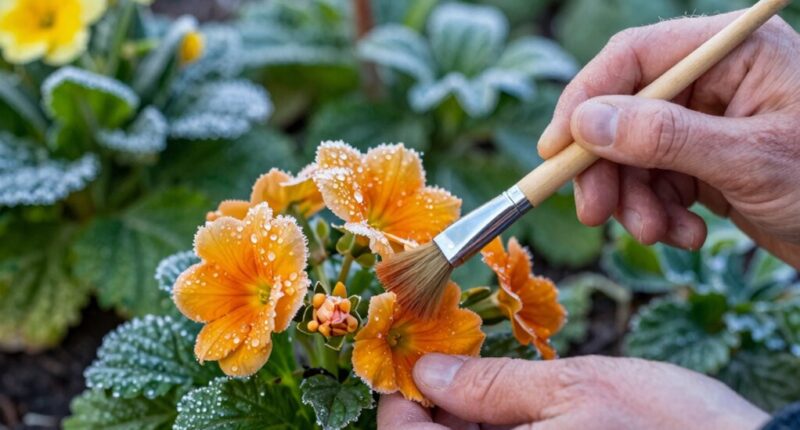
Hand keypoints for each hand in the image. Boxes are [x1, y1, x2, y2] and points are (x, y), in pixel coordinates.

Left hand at [378, 354, 768, 428]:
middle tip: (443, 353)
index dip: (398, 403)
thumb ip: (491, 385)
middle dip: (431, 406)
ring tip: (476, 367)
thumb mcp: (572, 388)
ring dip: (462, 417)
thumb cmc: (666, 427)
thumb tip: (430, 370)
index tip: (405, 361)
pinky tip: (509, 400)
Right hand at [537, 11, 799, 267]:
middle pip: (626, 110)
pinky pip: (657, 180)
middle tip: (596, 213)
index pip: (636, 57)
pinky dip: (661, 213)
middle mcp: (716, 80)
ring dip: (635, 199)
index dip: (587, 101)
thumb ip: (665, 138)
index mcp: (734, 53)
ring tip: (660, 234)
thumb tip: (585, 124)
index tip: (557, 151)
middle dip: (609, 167)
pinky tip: (689, 235)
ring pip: (635, 153)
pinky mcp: (706, 160)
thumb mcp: (749, 161)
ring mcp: (709, 122)